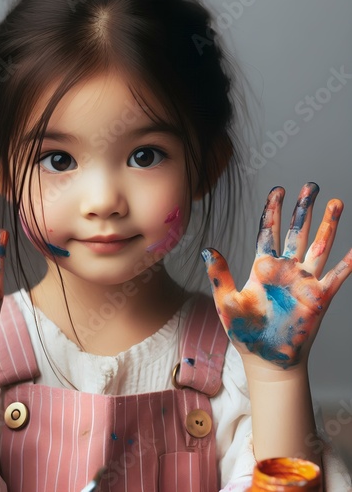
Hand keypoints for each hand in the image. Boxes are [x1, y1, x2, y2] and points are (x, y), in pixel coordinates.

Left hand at [202, 182, 351, 369]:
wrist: (265, 359)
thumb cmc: (244, 332)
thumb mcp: (226, 301)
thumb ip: (220, 274)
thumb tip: (207, 249)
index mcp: (261, 268)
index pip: (268, 232)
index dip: (273, 211)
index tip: (278, 190)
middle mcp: (284, 270)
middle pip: (296, 232)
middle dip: (303, 209)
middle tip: (311, 185)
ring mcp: (303, 282)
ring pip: (319, 246)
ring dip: (328, 225)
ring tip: (336, 203)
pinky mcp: (319, 298)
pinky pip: (339, 275)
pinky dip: (350, 261)